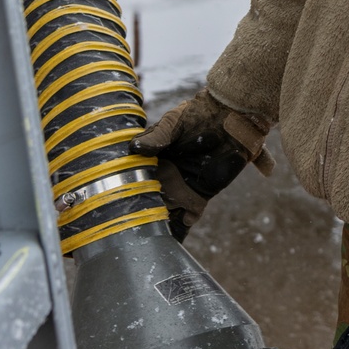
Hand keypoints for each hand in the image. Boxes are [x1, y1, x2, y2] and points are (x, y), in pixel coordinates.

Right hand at [131, 88, 273, 241]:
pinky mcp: (202, 192)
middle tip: (132, 224)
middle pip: (150, 198)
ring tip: (150, 234)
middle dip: (143, 211)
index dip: (127, 190)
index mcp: (155, 158)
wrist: (231, 117)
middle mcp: (166, 175)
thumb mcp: (173, 123)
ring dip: (161, 220)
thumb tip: (134, 148)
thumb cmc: (199, 114)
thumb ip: (157, 137)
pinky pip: (190, 212)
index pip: (136, 178)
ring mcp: (183, 185)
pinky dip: (183, 224)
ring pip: (168, 208)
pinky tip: (175, 231)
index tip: (117, 202)